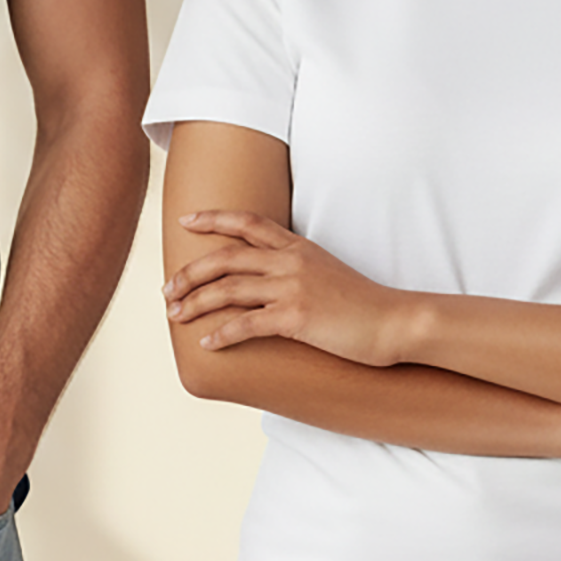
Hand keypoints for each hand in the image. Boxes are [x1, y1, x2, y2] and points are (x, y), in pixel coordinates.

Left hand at [165, 210, 409, 365]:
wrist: (394, 321)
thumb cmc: (362, 303)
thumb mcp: (326, 271)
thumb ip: (295, 267)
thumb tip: (267, 278)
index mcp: (297, 246)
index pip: (247, 222)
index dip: (213, 218)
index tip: (186, 220)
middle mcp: (290, 261)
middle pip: (225, 257)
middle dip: (190, 272)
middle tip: (167, 288)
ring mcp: (292, 288)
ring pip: (228, 289)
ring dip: (195, 302)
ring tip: (175, 314)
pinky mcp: (296, 317)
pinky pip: (246, 324)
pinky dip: (221, 333)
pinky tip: (206, 342)